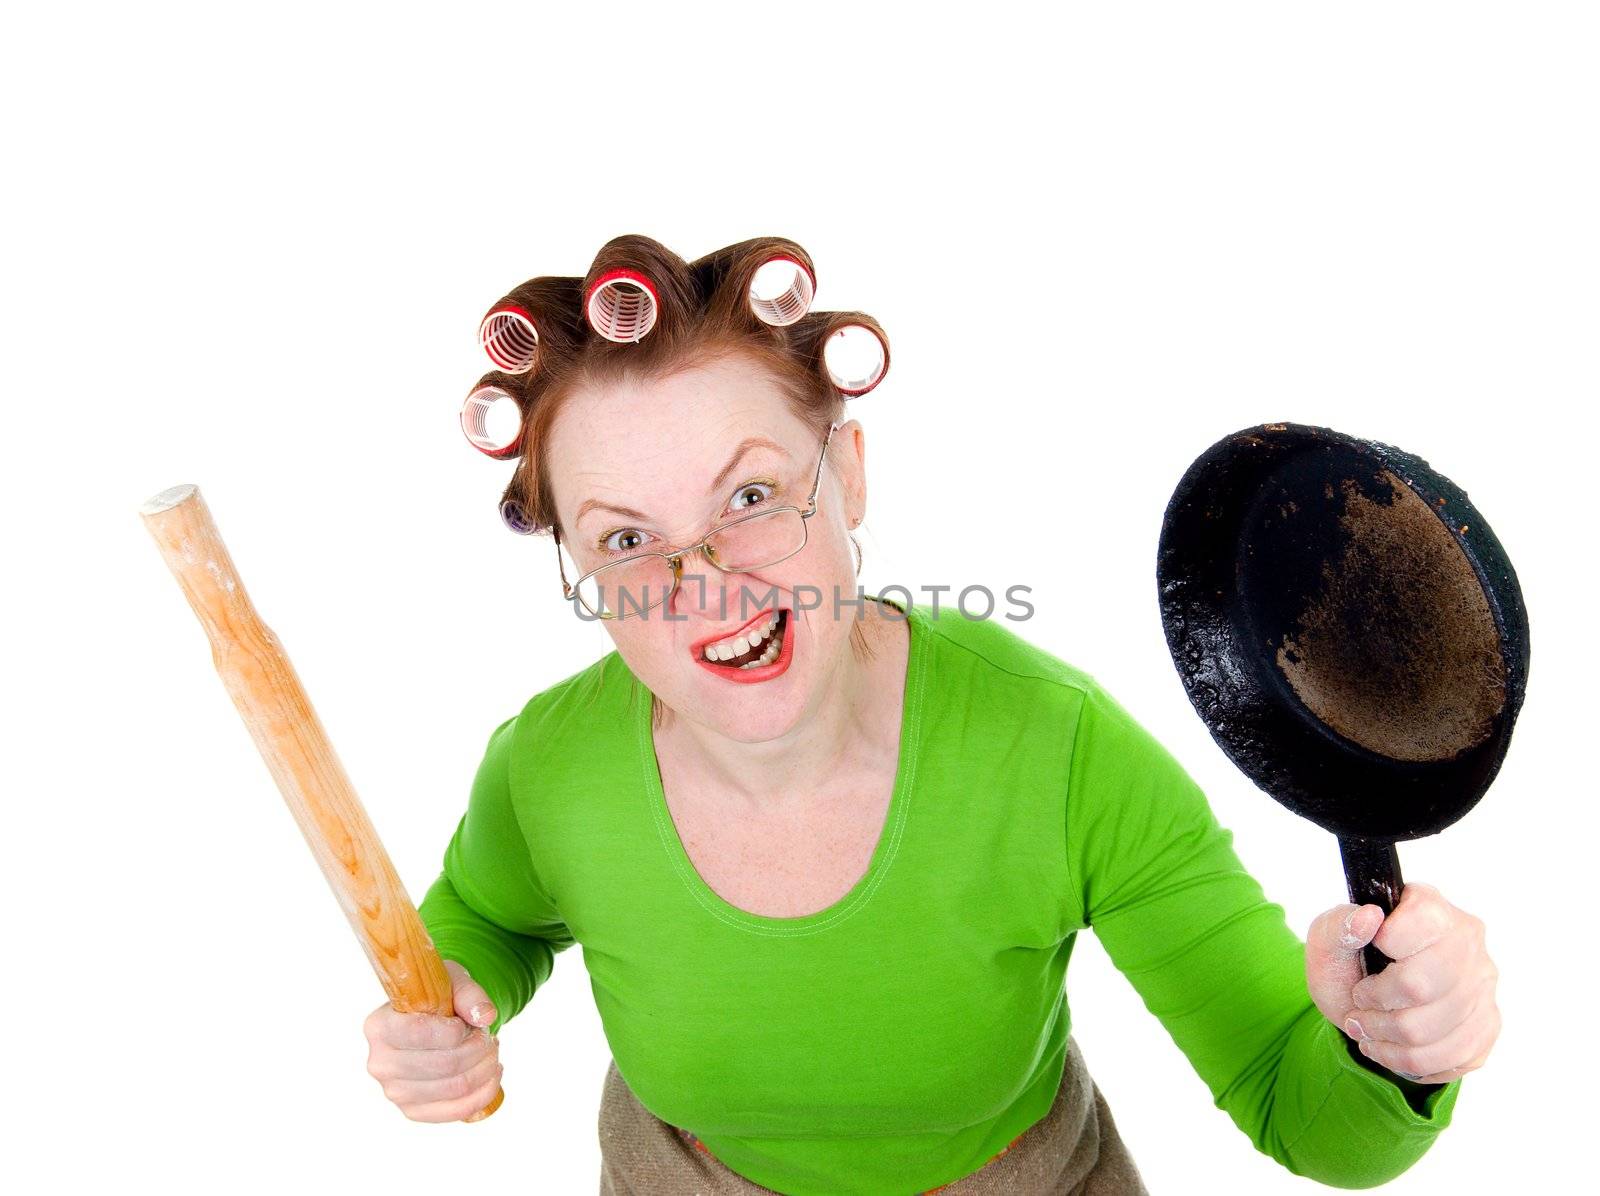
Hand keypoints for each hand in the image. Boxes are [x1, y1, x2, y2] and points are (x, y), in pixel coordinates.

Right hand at [363, 959, 502, 1121]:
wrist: (428, 1021)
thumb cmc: (436, 997)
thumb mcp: (451, 980)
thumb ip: (469, 993)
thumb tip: (485, 1016)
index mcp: (379, 1027)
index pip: (421, 1033)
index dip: (456, 1029)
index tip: (468, 1021)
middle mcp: (380, 1063)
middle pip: (445, 1065)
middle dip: (479, 1048)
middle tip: (487, 1036)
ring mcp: (394, 1092)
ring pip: (455, 1088)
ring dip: (485, 1068)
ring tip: (490, 1050)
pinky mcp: (412, 1111)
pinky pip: (456, 1111)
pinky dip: (484, 1093)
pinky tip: (492, 1073)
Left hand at [1306, 881, 1499, 1084]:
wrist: (1366, 1003)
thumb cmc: (1350, 964)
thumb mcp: (1328, 941)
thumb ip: (1338, 925)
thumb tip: (1369, 917)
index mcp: (1429, 907)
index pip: (1417, 924)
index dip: (1382, 947)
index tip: (1367, 956)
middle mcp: (1466, 941)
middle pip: (1421, 986)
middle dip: (1376, 1003)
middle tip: (1359, 1003)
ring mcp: (1482, 984)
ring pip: (1431, 1030)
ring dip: (1385, 1037)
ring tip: (1368, 1028)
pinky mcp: (1488, 1024)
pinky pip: (1452, 1058)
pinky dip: (1408, 1061)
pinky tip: (1391, 1047)